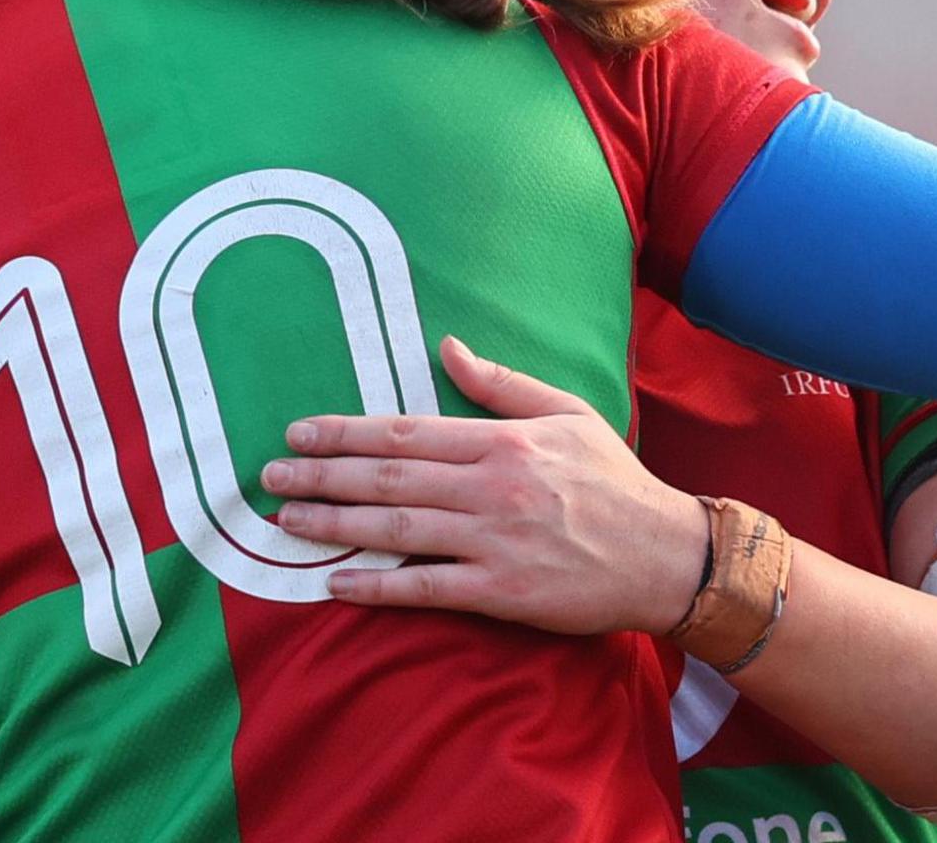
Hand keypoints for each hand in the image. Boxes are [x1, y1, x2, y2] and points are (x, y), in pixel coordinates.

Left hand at [263, 336, 706, 634]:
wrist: (669, 556)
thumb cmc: (615, 482)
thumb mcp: (567, 413)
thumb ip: (502, 383)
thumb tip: (447, 346)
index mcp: (503, 441)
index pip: (405, 433)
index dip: (345, 433)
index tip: (298, 433)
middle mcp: (492, 487)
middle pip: (388, 479)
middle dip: (321, 476)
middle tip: (268, 477)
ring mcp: (495, 541)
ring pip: (397, 530)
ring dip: (333, 526)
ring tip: (285, 521)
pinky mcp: (503, 591)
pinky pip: (426, 588)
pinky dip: (377, 587)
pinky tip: (336, 584)